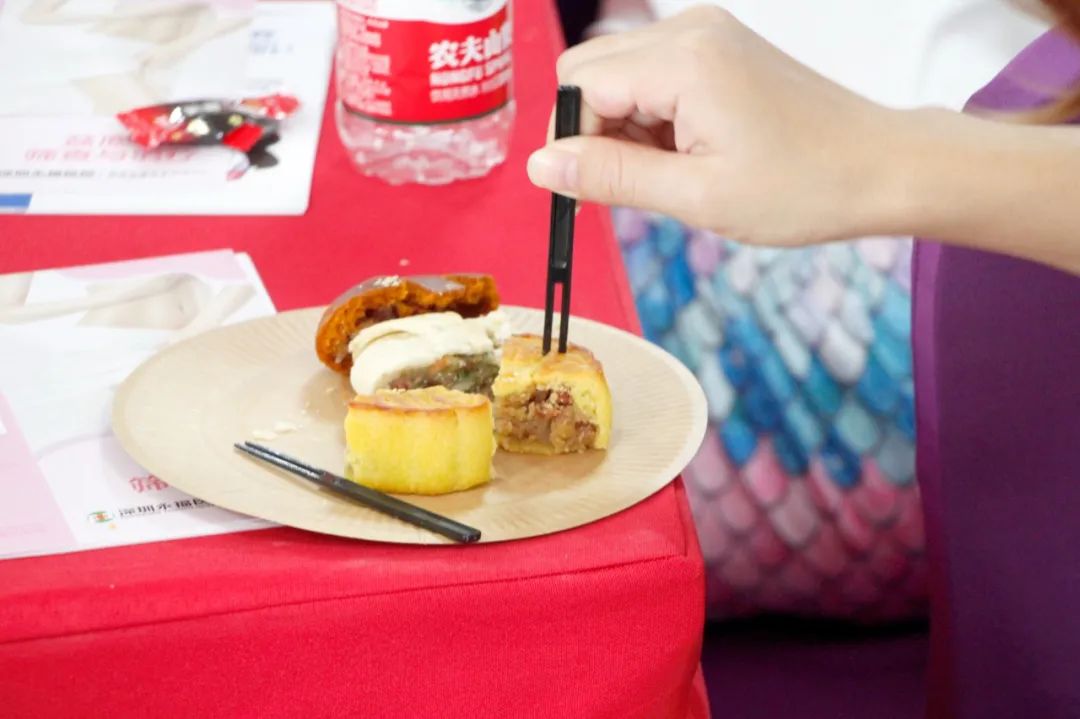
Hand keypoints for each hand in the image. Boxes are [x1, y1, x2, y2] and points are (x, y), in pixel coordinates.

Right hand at [527, 6, 897, 245]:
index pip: (579, 87)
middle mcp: (690, 29)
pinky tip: (684, 153)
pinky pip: (650, 75)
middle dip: (594, 133)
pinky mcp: (717, 48)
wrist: (879, 168)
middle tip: (636, 184)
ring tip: (673, 172)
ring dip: (623, 129)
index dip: (573, 143)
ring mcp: (706, 33)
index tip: (592, 191)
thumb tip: (541, 165)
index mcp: (684, 59)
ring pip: (616, 74)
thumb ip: (610, 177)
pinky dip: (649, 118)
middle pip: (590, 72)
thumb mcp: (697, 197)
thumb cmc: (803, 187)